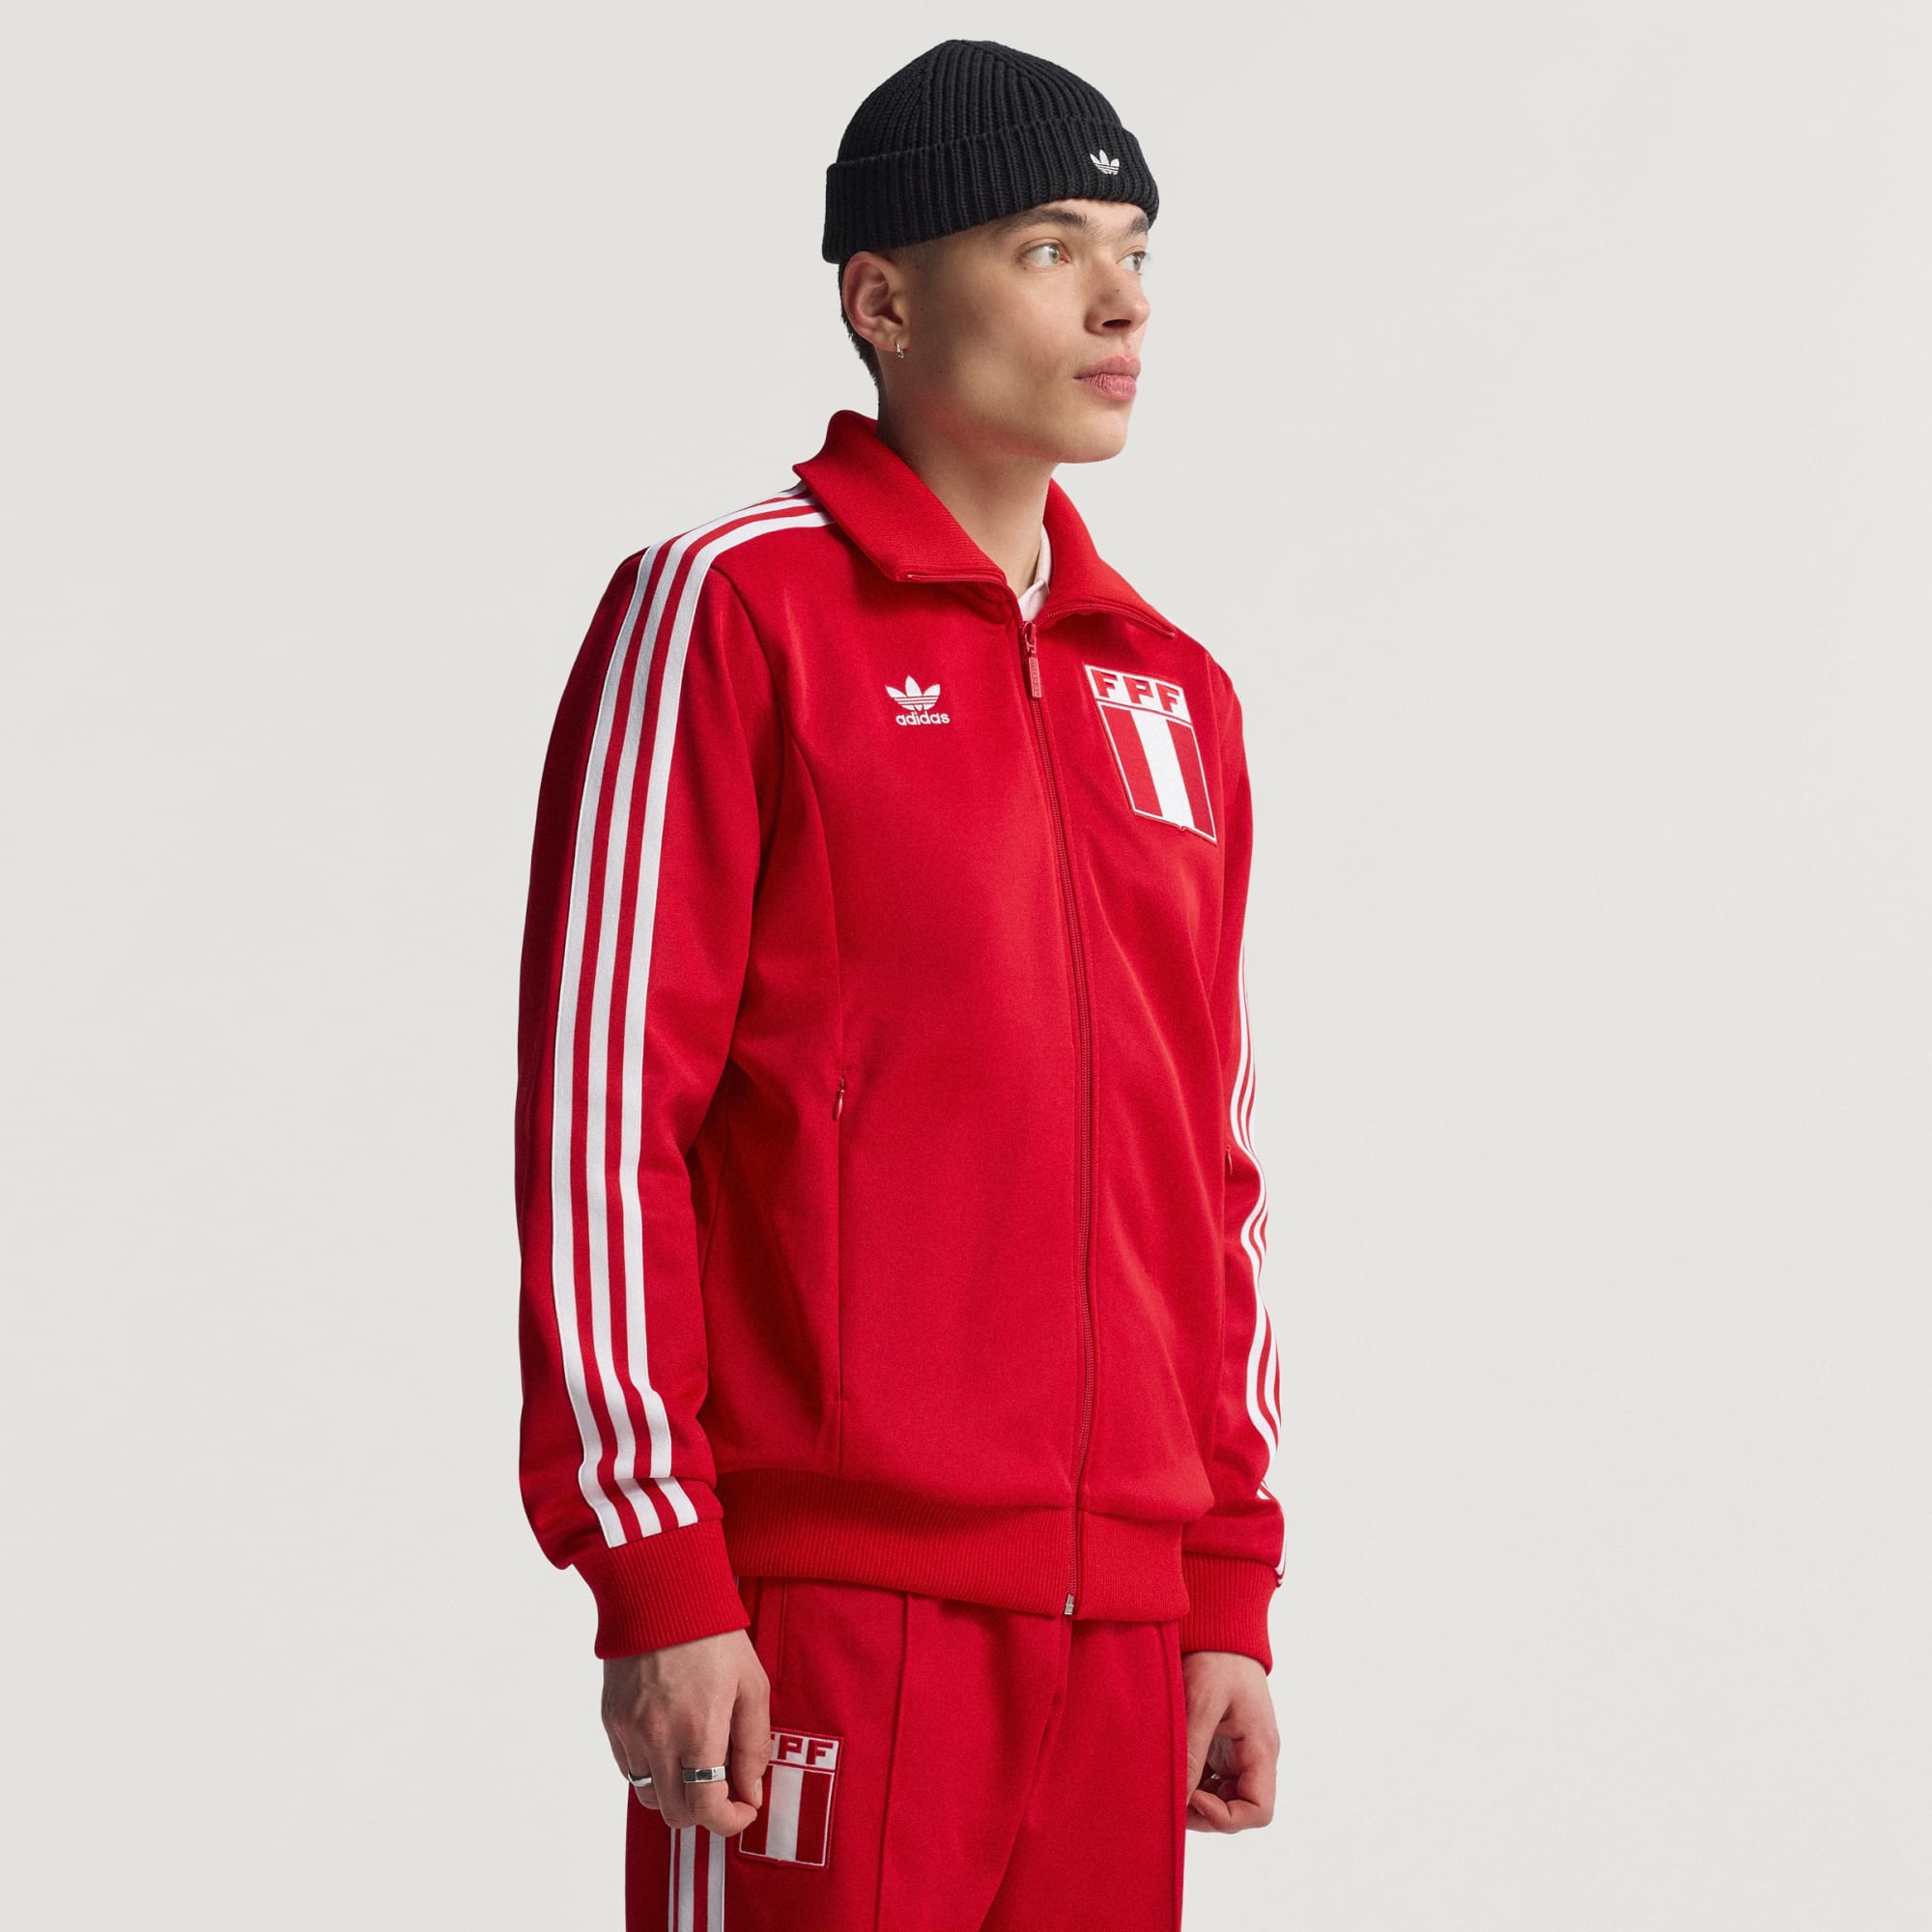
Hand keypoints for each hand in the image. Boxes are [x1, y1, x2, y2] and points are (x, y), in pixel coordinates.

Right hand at [603, 1627, 772, 1834]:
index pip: (707, 1810)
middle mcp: (658, 1740)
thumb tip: (752, 1790)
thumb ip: (755, 1744)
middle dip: (704, 1812)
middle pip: (675, 1814)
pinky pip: (629, 1769)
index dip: (730, 1821)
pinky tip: (670, 1744)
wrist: (661, 1591)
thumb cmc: (713, 1634)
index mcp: (698, 1732)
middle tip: (723, 1788)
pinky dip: (651, 1771)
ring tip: (696, 1763)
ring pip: (649, 1796)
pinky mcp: (610, 1720)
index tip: (744, 1807)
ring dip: (675, 1794)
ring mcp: (629, 1732)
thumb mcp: (752, 1684)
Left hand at [1181, 1650, 1277, 1832]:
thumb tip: (1180, 1799)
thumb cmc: (1217, 1657)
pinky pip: (1210, 1778)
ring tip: (1167, 1783)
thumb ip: (1193, 1751)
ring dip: (1195, 1799)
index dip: (1226, 1817)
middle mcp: (1254, 1757)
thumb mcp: (1202, 1701)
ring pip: (1222, 1797)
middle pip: (1239, 1809)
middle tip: (1170, 1798)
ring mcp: (1238, 1752)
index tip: (1194, 1797)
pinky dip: (1191, 1781)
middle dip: (1204, 1813)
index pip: (1259, 1811)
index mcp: (1260, 1749)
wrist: (1220, 1626)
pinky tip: (1171, 1767)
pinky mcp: (1221, 1744)